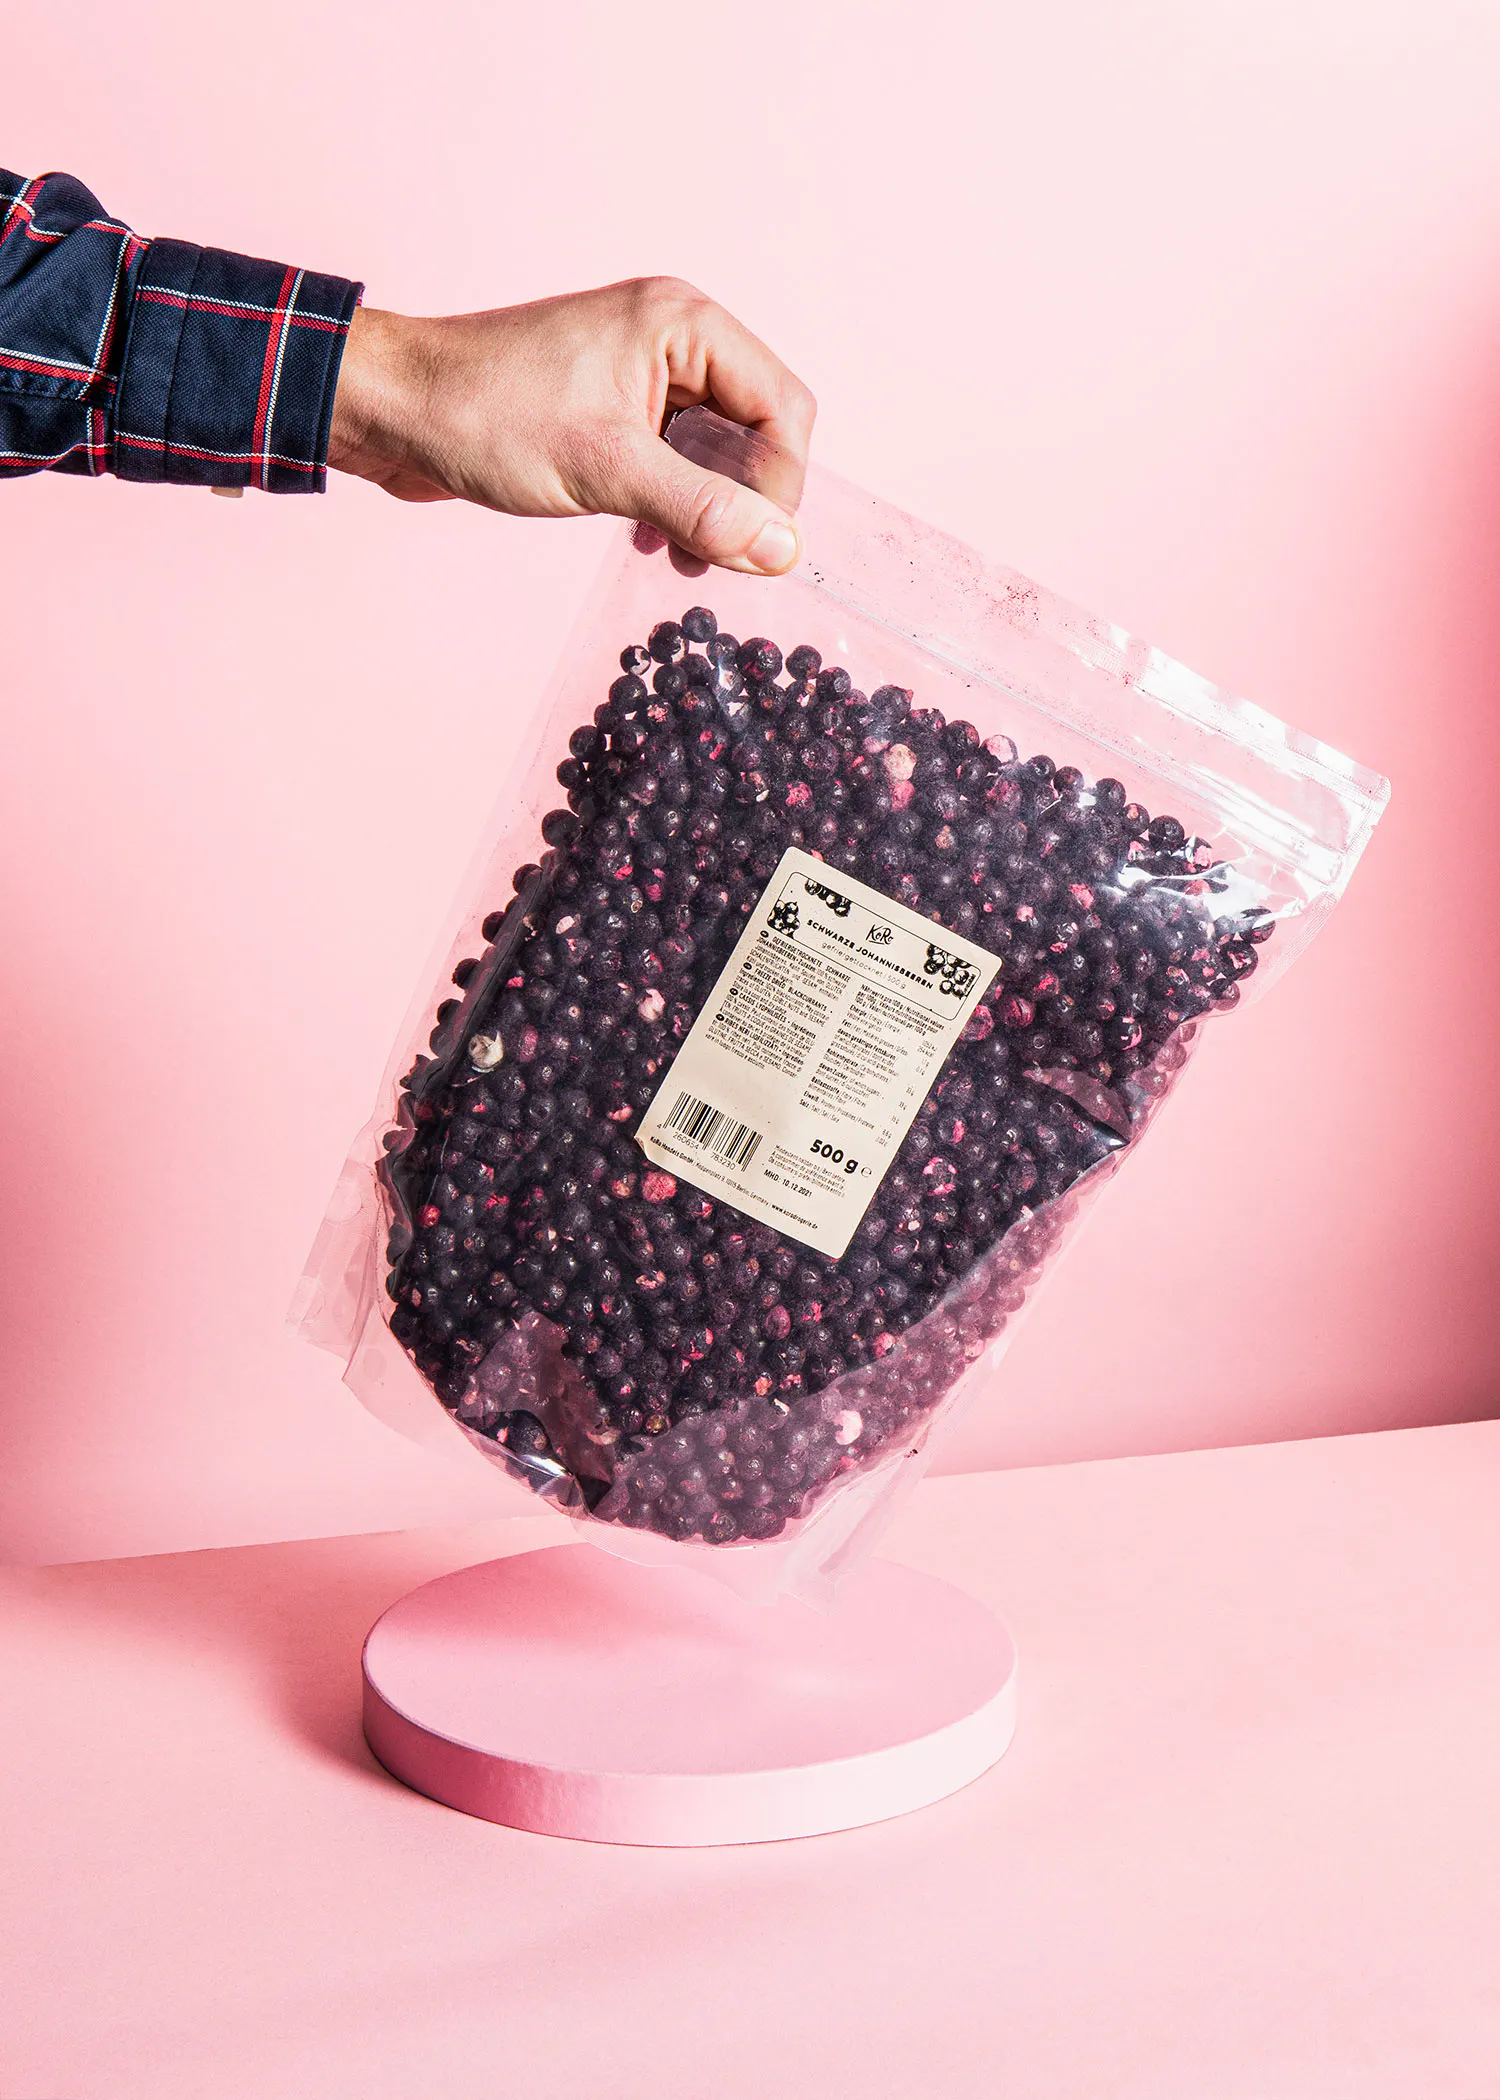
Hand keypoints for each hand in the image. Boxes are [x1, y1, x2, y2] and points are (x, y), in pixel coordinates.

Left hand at [327, 278, 815, 574]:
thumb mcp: (606, 470)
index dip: (782, 484)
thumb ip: (701, 508)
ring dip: (712, 508)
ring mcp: (642, 372)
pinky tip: (652, 538)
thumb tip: (782, 550)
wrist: (392, 408)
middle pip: (759, 427)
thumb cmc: (484, 415)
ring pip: (718, 448)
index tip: (759, 548)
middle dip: (748, 499)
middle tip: (723, 559)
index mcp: (683, 324)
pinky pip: (676, 457)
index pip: (782, 406)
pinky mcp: (612, 407)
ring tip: (685, 557)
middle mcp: (672, 337)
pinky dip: (676, 501)